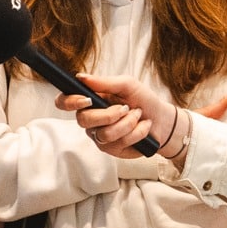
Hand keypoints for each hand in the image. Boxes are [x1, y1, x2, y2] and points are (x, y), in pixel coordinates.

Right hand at [57, 74, 174, 158]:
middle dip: (109, 114)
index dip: (69, 101)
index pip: (64, 102)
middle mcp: (90, 120)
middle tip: (126, 108)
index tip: (86, 99)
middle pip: (83, 120)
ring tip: (138, 116)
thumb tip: (81, 77)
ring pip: (104, 134)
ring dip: (127, 123)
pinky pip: (118, 143)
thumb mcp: (127, 84)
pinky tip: (143, 128)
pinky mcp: (112, 150)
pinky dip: (136, 132)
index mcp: (90, 101)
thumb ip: (104, 82)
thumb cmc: (142, 99)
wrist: (162, 119)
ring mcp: (99, 136)